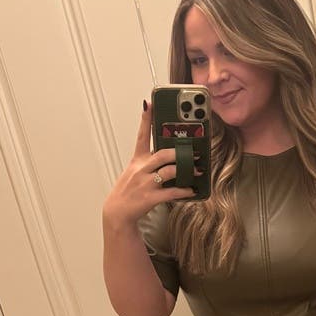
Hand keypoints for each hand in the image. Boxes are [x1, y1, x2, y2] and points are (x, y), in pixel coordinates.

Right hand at [101, 101, 200, 225]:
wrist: (117, 212)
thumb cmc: (128, 190)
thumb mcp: (134, 171)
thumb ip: (149, 161)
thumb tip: (170, 155)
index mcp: (137, 160)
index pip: (142, 136)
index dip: (146, 119)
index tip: (150, 103)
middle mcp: (141, 169)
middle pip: (162, 154)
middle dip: (180, 152)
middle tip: (194, 152)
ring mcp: (146, 183)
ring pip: (169, 171)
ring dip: (186, 170)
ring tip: (198, 170)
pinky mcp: (151, 197)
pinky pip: (171, 192)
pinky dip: (184, 191)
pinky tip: (192, 190)